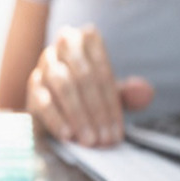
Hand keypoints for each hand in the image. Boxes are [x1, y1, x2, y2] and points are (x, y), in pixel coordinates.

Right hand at [25, 24, 153, 145]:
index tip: (117, 133)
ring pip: (63, 85)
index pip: (103, 73)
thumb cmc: (88, 94)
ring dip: (78, 115)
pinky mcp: (33, 82)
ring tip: (89, 140)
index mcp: (88, 40)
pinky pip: (43, 99)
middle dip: (96, 111)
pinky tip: (68, 134)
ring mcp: (47, 63)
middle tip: (104, 140)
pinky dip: (56, 118)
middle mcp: (65, 44)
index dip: (112, 106)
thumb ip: (130, 94)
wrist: (56, 103)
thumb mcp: (111, 94)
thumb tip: (146, 93)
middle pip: (84, 76)